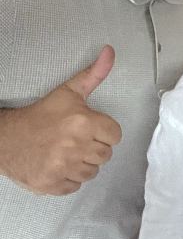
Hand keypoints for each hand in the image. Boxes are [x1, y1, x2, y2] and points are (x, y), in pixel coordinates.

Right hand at [0, 46, 121, 194]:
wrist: (5, 138)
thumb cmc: (39, 115)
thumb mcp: (68, 91)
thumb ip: (94, 74)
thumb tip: (110, 52)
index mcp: (84, 123)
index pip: (115, 135)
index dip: (104, 131)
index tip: (90, 128)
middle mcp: (75, 147)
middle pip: (105, 155)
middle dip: (94, 147)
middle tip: (76, 140)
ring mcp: (63, 168)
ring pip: (92, 172)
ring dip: (83, 164)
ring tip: (67, 152)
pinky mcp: (51, 184)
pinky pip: (75, 186)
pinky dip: (69, 179)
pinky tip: (59, 165)